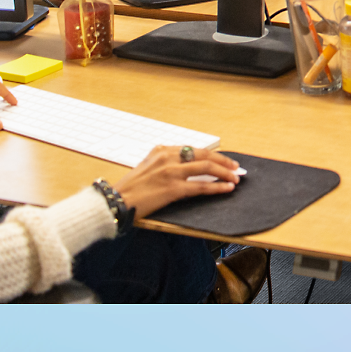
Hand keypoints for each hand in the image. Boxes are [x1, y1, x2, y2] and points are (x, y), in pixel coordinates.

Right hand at [114, 146, 240, 219]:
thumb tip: (184, 167)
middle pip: (204, 155)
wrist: (114, 202)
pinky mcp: (172, 188)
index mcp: (161, 150)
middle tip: (235, 166)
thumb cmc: (129, 189)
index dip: (212, 155)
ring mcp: (171, 172)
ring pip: (206, 168)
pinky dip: (217, 187)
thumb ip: (164, 163)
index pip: (194, 149)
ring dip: (225, 172)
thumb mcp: (146, 167)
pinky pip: (201, 186)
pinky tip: (227, 188)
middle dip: (223, 160)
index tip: (223, 159)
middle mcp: (167, 157)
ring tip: (235, 178)